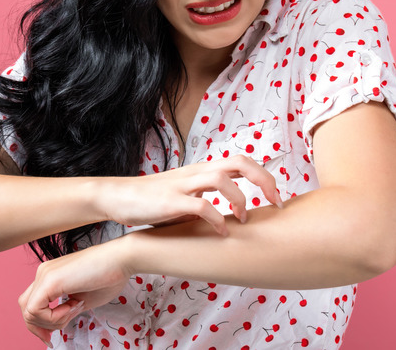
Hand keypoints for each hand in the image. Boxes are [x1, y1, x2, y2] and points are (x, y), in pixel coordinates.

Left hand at [18, 240, 131, 346]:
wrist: (122, 259)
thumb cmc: (109, 276)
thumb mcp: (82, 300)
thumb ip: (66, 311)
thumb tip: (58, 324)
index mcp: (50, 276)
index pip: (31, 304)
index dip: (39, 324)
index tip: (52, 336)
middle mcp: (43, 273)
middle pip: (24, 308)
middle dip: (39, 328)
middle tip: (55, 335)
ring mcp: (44, 275)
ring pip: (28, 312)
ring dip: (52, 321)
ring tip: (76, 310)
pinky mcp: (50, 280)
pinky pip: (35, 310)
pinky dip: (53, 317)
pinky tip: (73, 307)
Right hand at [98, 155, 282, 234]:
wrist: (119, 197)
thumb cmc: (153, 200)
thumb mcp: (186, 195)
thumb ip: (207, 198)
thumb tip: (232, 215)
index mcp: (202, 170)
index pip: (242, 161)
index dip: (265, 177)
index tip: (277, 199)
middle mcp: (196, 172)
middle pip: (239, 162)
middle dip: (264, 181)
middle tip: (276, 203)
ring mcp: (183, 185)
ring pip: (222, 179)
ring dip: (240, 200)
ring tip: (243, 219)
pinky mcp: (171, 201)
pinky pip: (201, 206)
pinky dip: (217, 220)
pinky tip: (222, 233)